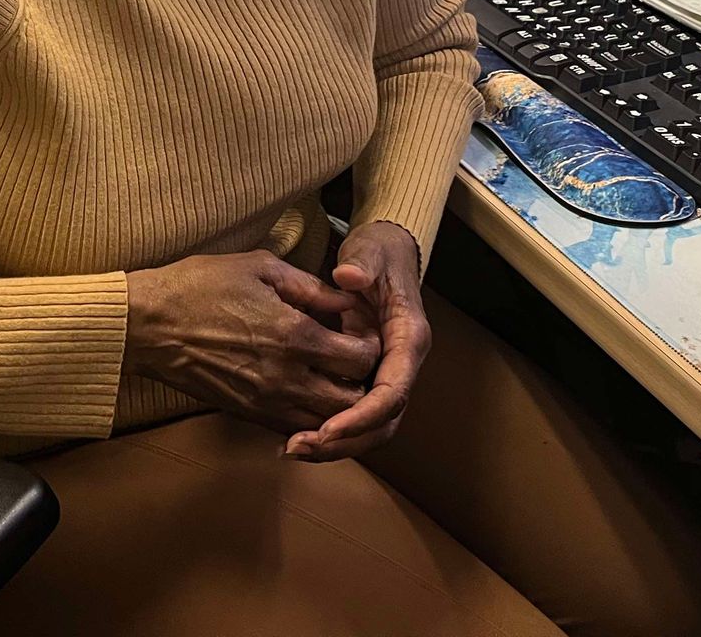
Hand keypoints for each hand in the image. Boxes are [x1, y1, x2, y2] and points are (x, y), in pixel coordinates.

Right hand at [124, 251, 381, 435]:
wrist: (149, 326)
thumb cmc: (201, 287)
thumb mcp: (262, 268)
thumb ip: (312, 287)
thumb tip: (348, 298)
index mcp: (297, 336)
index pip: (363, 358)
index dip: (370, 343)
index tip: (360, 329)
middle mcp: (288, 378)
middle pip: (354, 400)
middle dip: (363, 380)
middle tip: (354, 357)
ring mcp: (267, 403)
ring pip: (328, 423)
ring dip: (341, 404)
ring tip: (335, 376)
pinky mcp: (249, 416)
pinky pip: (296, 430)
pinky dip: (312, 418)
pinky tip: (307, 392)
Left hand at [287, 221, 429, 461]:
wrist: (384, 256)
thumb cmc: (378, 254)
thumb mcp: (371, 251)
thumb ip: (363, 263)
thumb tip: (349, 276)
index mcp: (408, 340)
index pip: (392, 392)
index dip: (362, 415)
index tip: (327, 428)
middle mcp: (401, 366)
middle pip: (383, 423)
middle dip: (345, 441)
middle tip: (301, 446)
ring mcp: (385, 376)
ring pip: (369, 428)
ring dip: (334, 445)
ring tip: (292, 448)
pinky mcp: (367, 380)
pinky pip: (353, 417)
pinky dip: (328, 432)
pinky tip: (292, 438)